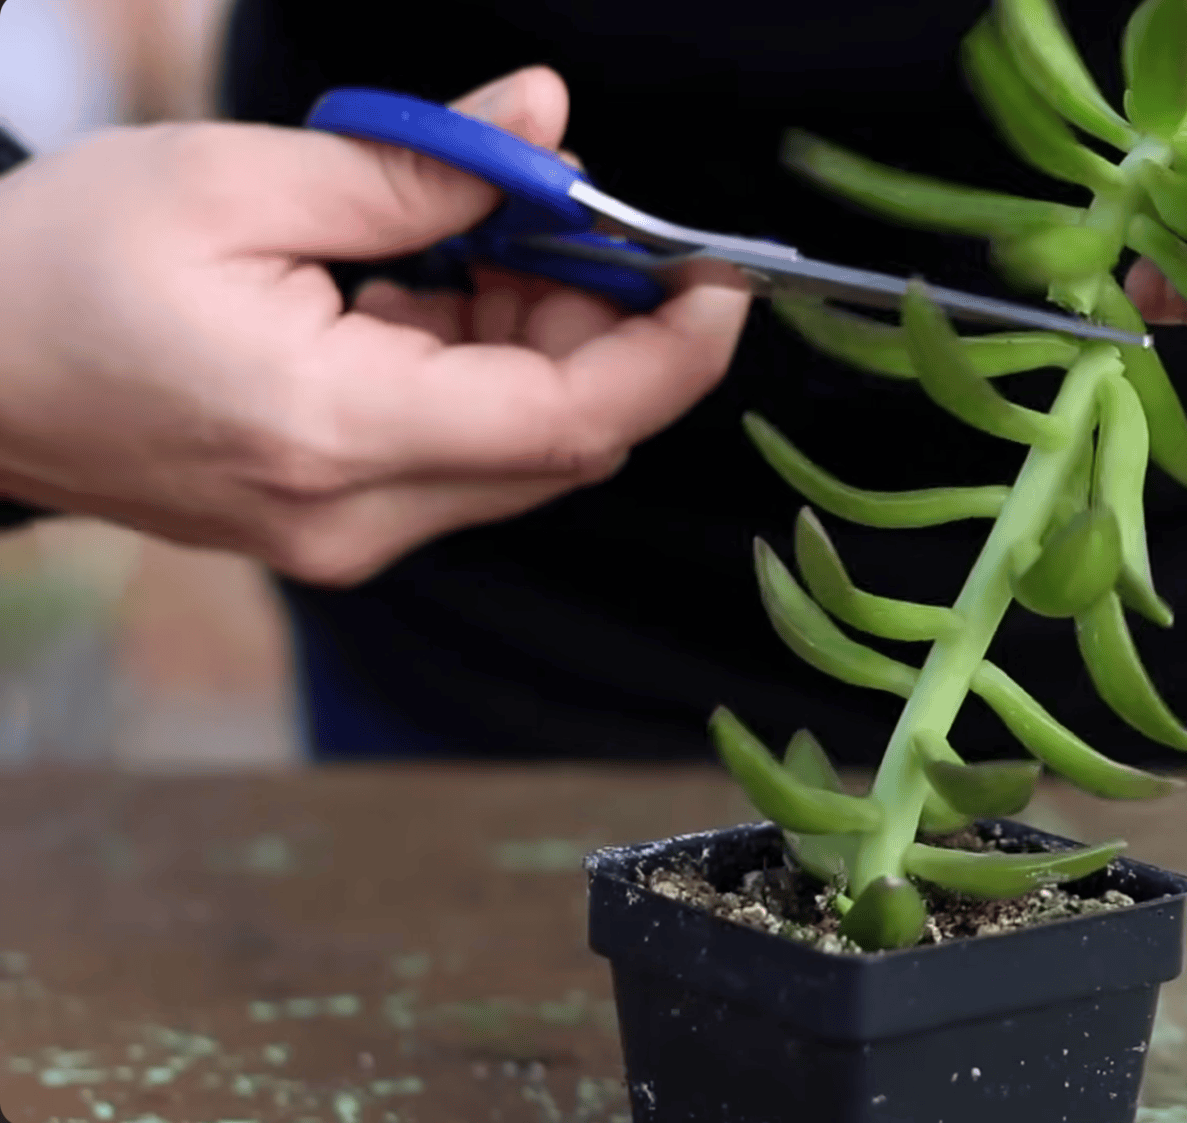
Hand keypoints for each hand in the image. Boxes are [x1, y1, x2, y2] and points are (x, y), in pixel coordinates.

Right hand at [0, 66, 750, 585]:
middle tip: (577, 214)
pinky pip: (463, 454)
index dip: (672, 352)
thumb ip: (416, 165)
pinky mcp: (334, 526)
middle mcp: (355, 515)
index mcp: (333, 430)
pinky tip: (435, 288)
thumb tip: (547, 124)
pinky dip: (486, 369)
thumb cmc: (53, 269)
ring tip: (485, 234)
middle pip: (565, 438)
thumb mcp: (234, 181)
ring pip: (522, 448)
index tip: (721, 277)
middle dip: (606, 324)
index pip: (573, 418)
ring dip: (545, 340)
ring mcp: (345, 536)